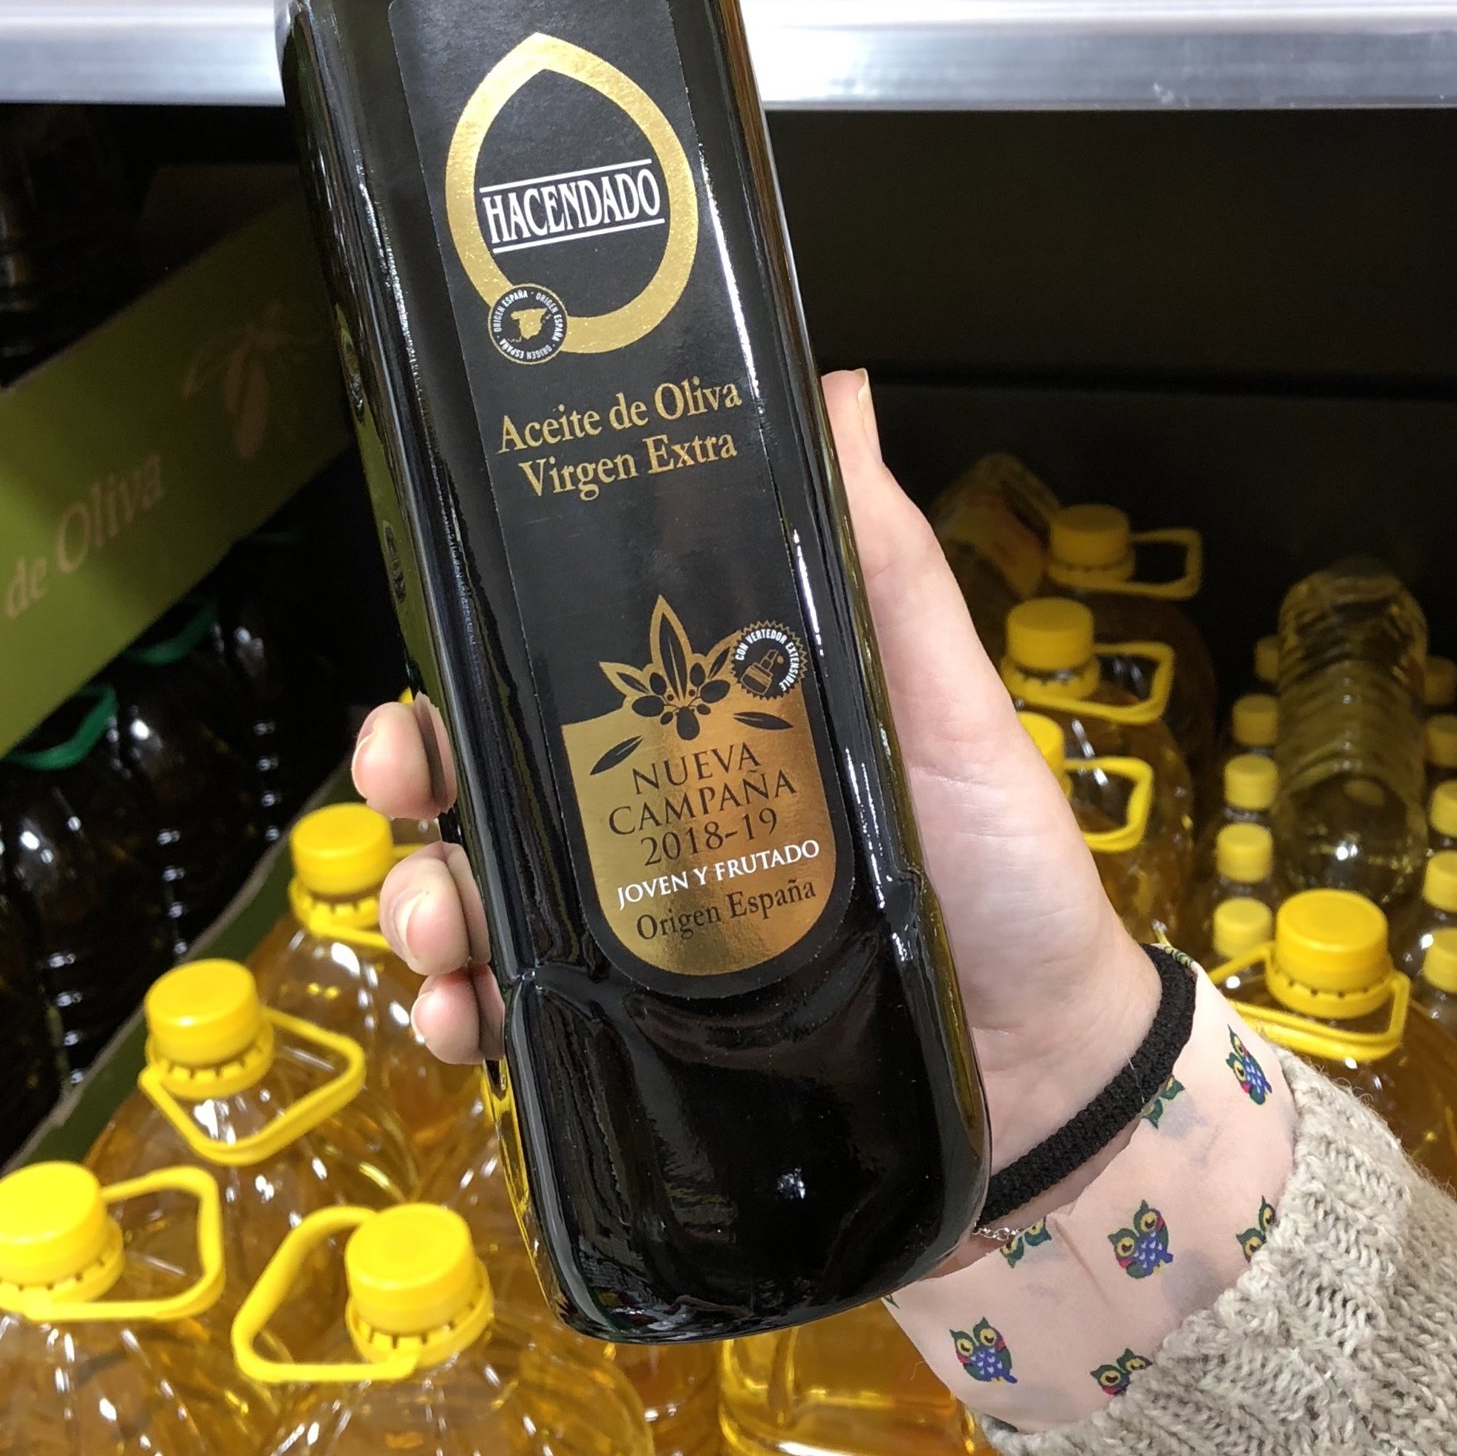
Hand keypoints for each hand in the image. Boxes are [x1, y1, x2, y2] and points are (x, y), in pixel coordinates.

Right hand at [351, 370, 1156, 1195]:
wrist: (1052, 1065)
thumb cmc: (1007, 868)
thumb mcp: (949, 701)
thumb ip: (890, 564)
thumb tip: (841, 390)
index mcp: (709, 730)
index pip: (558, 685)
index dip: (469, 675)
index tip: (421, 687)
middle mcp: (660, 823)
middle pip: (495, 787)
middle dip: (417, 787)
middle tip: (404, 791)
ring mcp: (648, 937)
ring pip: (491, 901)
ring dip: (430, 906)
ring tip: (440, 935)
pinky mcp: (655, 1038)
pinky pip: (537, 1019)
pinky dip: (477, 1018)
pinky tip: (471, 1021)